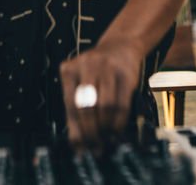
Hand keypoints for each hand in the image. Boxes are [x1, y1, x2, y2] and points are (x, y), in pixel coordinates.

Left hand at [60, 38, 142, 152]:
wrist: (120, 46)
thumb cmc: (96, 72)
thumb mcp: (81, 85)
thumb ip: (76, 111)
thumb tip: (77, 145)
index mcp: (69, 70)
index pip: (70, 106)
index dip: (76, 131)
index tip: (81, 149)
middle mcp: (86, 65)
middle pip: (86, 107)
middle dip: (91, 132)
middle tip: (95, 148)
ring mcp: (107, 67)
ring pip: (105, 106)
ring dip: (106, 129)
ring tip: (106, 141)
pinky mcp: (126, 73)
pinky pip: (122, 103)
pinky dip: (119, 122)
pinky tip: (116, 131)